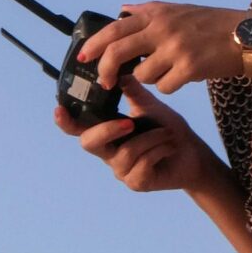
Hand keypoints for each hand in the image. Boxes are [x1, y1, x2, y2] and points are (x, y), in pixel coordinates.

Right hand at [55, 74, 214, 193]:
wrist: (192, 154)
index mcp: (106, 133)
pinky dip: (158, 150)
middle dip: (107, 130)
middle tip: (130, 123)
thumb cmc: (167, 130)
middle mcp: (108, 153)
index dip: (65, 121)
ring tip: (166, 133)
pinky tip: (169, 146)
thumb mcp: (150, 106)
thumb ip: (132, 90)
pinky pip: (141, 165)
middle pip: (89, 143)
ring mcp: (121, 170)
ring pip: (124, 153)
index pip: (78, 128)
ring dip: (150, 139)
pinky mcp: (137, 183)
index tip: (59, 109)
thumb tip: (119, 69)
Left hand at [75, 1, 249, 94]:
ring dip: (151, 78)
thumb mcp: (178, 10)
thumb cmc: (213, 24)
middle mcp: (162, 28)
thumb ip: (148, 12)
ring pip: (142, 75)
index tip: (83, 56)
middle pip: (118, 52)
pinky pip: (164, 86)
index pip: (115, 28)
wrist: (250, 35)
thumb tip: (121, 10)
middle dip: (106, 71)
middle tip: (105, 83)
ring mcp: (175, 48)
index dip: (95, 44)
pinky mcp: (188, 68)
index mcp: (157, 14)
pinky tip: (184, 77)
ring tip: (169, 70)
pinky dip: (169, 85)